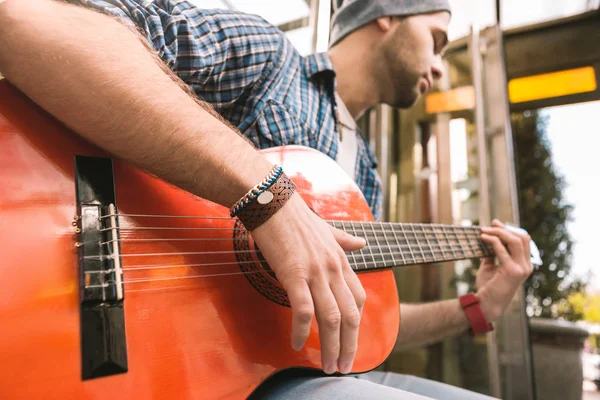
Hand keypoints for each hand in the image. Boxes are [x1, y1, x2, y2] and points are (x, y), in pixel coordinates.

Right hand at [250, 193, 365, 374]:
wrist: (273, 202)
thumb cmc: (295, 216)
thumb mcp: (327, 228)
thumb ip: (345, 240)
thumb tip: (363, 243)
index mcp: (340, 261)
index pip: (358, 300)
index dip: (357, 327)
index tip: (350, 344)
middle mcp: (333, 269)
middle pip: (350, 316)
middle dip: (349, 346)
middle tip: (343, 368)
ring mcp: (315, 272)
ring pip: (331, 318)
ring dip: (330, 347)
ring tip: (326, 366)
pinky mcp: (293, 274)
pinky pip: (303, 309)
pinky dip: (301, 330)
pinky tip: (296, 344)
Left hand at [475, 220, 533, 321]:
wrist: (486, 304)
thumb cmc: (488, 287)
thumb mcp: (490, 266)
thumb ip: (492, 253)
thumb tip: (488, 237)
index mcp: (524, 264)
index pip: (523, 240)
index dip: (510, 229)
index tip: (495, 223)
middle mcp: (527, 266)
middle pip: (522, 237)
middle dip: (504, 229)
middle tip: (488, 225)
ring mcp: (522, 269)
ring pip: (515, 240)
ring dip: (498, 232)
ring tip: (484, 230)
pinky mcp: (513, 271)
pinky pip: (503, 250)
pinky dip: (492, 241)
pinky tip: (483, 238)